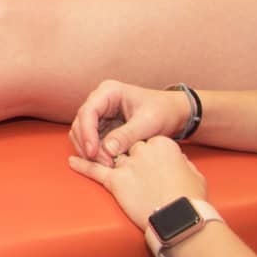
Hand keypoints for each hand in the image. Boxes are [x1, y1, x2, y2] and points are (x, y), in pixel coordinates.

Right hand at [67, 79, 191, 162]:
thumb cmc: (164, 112)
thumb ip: (127, 135)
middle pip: (81, 124)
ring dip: (90, 151)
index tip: (93, 152)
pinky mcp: (103, 127)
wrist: (175, 114)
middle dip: (88, 145)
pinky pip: (91, 141)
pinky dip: (96, 153)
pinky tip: (107, 163)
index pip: (88, 111)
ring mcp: (100, 114)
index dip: (87, 133)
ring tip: (107, 165)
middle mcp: (100, 101)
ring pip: (82, 134)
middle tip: (104, 163)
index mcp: (109, 92)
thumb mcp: (148, 123)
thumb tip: (107, 149)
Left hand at [67, 135, 206, 229]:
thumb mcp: (194, 173)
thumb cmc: (191, 199)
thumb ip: (182, 162)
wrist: (180, 219)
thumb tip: (178, 161)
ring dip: (106, 159)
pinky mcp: (116, 181)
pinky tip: (71, 161)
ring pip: (111, 157)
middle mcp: (143, 150)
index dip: (149, 156)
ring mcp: (127, 165)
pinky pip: (95, 171)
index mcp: (163, 144)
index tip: (155, 167)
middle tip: (138, 174)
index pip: (148, 142)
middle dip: (130, 159)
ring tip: (104, 164)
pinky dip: (82, 166)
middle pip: (128, 148)